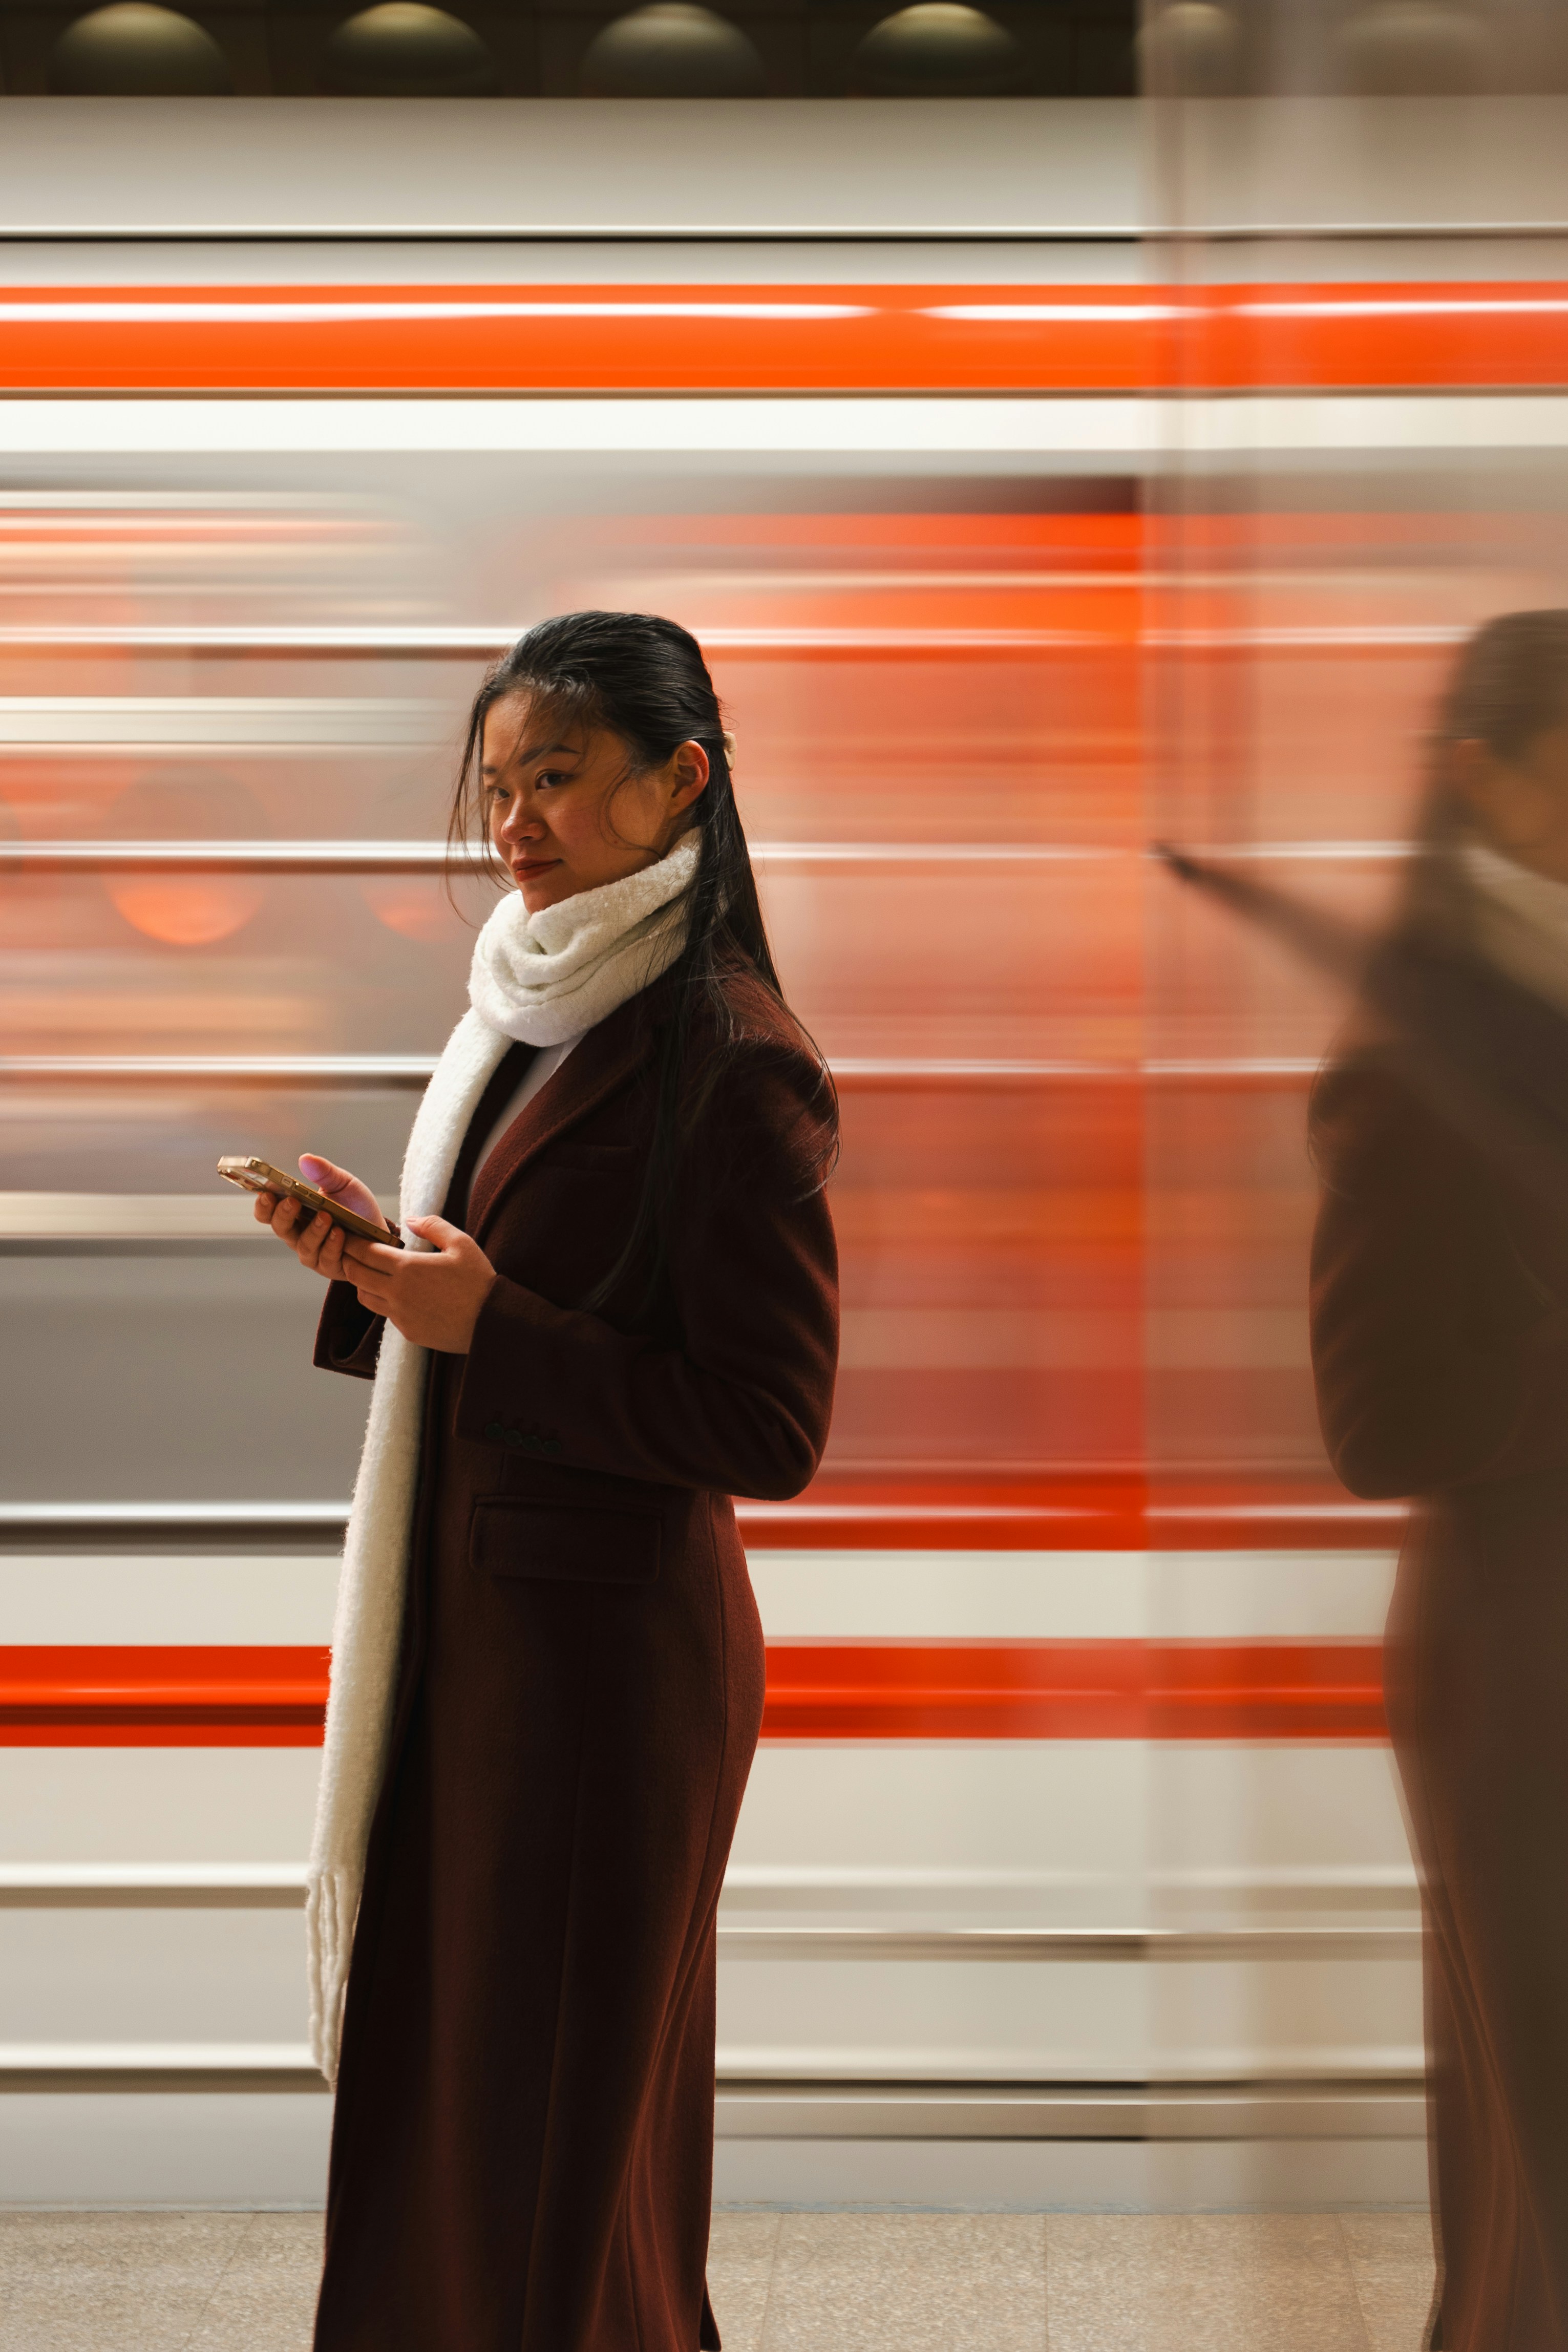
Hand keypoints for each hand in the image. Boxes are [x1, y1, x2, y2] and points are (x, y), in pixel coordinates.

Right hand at [253, 1155, 384, 1283]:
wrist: (380, 1231)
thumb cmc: (356, 1208)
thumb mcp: (343, 1184)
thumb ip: (325, 1173)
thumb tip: (306, 1159)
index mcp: (295, 1212)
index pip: (268, 1211)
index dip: (263, 1204)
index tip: (266, 1192)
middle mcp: (298, 1233)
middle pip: (280, 1228)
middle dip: (283, 1214)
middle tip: (292, 1201)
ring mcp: (313, 1251)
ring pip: (303, 1245)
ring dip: (314, 1230)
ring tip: (325, 1216)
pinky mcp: (329, 1266)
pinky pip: (325, 1258)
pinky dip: (332, 1245)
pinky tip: (339, 1234)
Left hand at [339, 1215, 495, 1354]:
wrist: (491, 1322)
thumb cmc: (479, 1281)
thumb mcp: (461, 1244)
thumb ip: (433, 1226)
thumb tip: (410, 1219)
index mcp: (408, 1267)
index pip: (366, 1252)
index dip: (352, 1242)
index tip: (347, 1235)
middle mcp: (398, 1292)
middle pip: (356, 1275)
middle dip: (348, 1261)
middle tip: (349, 1252)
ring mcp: (400, 1314)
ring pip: (365, 1297)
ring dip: (362, 1283)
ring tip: (368, 1274)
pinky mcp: (407, 1331)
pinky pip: (385, 1314)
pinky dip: (383, 1302)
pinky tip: (395, 1295)